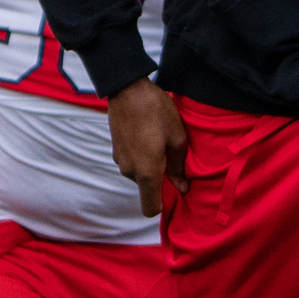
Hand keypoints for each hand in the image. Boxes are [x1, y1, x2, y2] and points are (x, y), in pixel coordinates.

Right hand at [108, 77, 189, 219]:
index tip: (175, 192)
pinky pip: (133, 163)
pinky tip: (151, 137)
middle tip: (175, 158)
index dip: (163, 206)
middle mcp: (130, 171)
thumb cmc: (157, 112)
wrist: (127, 89)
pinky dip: (143, 158)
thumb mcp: (177, 138)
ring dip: (152, 166)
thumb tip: (182, 188)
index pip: (150, 208)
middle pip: (148, 189)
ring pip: (141, 175)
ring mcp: (120, 161)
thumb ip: (179, 167)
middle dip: (161, 180)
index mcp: (147, 172)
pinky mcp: (116, 151)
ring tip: (163, 143)